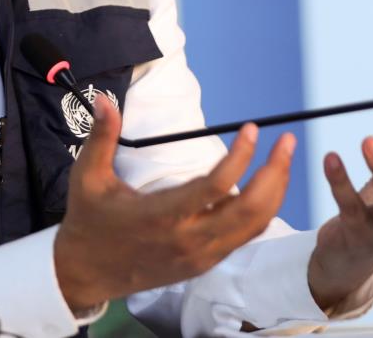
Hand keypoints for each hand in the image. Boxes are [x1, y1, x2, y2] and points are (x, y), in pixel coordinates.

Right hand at [54, 96, 296, 310]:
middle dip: (275, 173)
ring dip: (274, 192)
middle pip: (250, 208)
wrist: (86, 273)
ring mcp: (199, 255)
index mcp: (161, 215)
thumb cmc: (88, 220)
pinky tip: (261, 188)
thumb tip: (105, 99)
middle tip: (286, 142)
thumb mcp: (88, 177)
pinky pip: (243, 237)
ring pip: (254, 225)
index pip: (216, 185)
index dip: (240, 156)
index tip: (252, 129)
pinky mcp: (204, 264)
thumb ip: (101, 136)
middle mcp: (188, 239)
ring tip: (281, 160)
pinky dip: (260, 212)